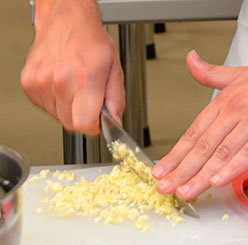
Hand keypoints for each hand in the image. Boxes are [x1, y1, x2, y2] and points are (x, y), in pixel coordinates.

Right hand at [21, 0, 124, 135]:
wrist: (66, 21)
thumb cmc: (91, 41)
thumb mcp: (115, 70)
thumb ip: (117, 100)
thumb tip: (115, 122)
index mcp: (85, 79)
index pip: (84, 124)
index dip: (94, 128)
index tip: (98, 123)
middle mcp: (60, 81)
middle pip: (71, 124)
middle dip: (83, 118)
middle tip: (89, 99)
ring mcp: (41, 82)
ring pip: (57, 117)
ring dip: (68, 109)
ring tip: (75, 87)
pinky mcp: (29, 83)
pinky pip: (45, 107)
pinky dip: (55, 101)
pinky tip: (62, 85)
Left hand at [152, 49, 247, 199]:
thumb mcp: (238, 72)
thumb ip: (210, 72)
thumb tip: (191, 61)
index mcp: (225, 99)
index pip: (194, 131)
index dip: (176, 153)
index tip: (163, 169)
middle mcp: (235, 110)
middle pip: (203, 145)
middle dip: (181, 170)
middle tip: (165, 187)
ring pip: (222, 151)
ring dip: (201, 175)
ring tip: (186, 191)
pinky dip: (233, 167)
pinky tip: (219, 180)